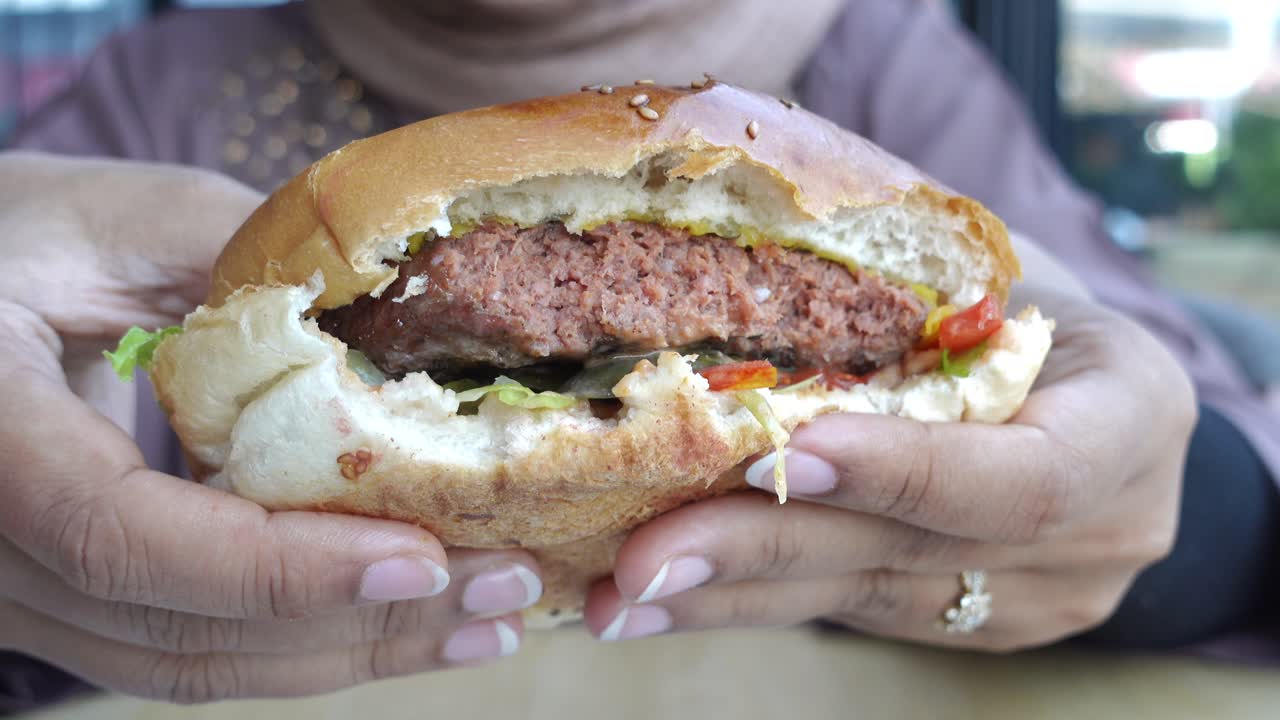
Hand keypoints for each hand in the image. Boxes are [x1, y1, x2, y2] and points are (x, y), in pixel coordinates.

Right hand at [0, 153, 540, 701]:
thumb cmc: (22, 233)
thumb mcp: (122, 218)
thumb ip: (247, 264)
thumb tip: (407, 316)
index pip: (123, 536)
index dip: (280, 566)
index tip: (422, 558)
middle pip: (184, 627)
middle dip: (362, 621)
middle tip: (506, 589)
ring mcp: (21, 594)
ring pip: (194, 663)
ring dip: (352, 652)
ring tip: (484, 625)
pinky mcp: (68, 605)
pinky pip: (192, 648)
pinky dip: (305, 644)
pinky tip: (402, 621)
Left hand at [583, 284, 1193, 651]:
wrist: (1100, 408)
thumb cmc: (1036, 314)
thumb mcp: (1011, 281)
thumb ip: (916, 300)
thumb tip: (738, 256)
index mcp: (1129, 418)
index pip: (1023, 476)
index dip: (901, 471)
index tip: (787, 452)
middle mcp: (1099, 532)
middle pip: (911, 551)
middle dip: (764, 548)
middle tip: (643, 556)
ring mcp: (1035, 597)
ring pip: (860, 597)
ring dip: (729, 590)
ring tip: (620, 591)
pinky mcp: (971, 624)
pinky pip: (845, 610)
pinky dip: (746, 597)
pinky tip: (662, 596)